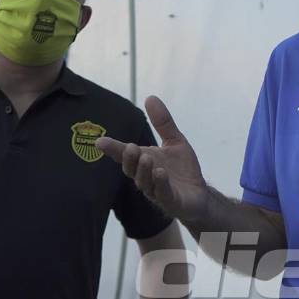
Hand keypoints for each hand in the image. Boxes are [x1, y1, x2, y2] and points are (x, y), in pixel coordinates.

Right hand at [96, 96, 208, 222]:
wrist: (199, 195)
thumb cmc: (182, 170)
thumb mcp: (174, 141)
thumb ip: (163, 122)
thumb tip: (150, 97)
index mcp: (144, 162)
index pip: (124, 155)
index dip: (112, 149)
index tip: (99, 142)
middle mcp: (146, 177)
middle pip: (131, 170)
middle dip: (129, 159)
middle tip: (130, 147)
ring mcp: (157, 191)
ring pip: (145, 183)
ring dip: (144, 170)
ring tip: (146, 157)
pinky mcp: (171, 202)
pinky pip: (163, 194)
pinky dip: (160, 183)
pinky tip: (161, 173)